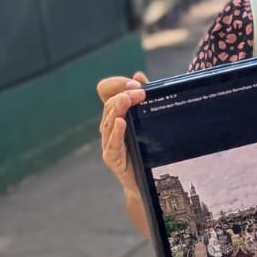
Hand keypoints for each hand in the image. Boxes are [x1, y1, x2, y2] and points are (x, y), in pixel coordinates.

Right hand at [97, 72, 148, 191]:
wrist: (150, 181)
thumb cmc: (148, 149)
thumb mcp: (149, 121)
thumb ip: (145, 99)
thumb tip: (139, 75)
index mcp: (117, 113)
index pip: (106, 91)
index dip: (117, 83)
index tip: (136, 83)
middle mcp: (109, 126)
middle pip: (109, 104)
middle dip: (124, 94)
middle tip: (140, 91)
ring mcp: (109, 142)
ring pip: (108, 121)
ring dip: (119, 108)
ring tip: (128, 99)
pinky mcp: (113, 158)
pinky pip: (112, 144)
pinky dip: (116, 132)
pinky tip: (121, 123)